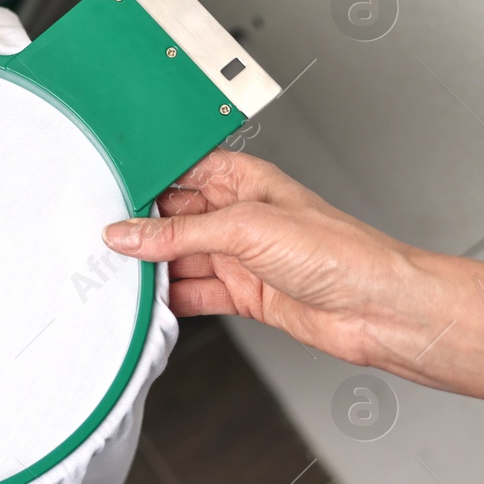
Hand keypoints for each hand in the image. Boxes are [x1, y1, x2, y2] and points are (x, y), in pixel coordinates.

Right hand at [101, 148, 434, 367]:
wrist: (380, 309)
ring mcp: (241, 256)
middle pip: (172, 219)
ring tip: (117, 274)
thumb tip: (129, 234)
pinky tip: (149, 301)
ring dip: (151, 269)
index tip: (106, 196)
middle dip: (139, 230)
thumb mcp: (247, 229)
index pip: (179, 173)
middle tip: (102, 241)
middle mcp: (239, 215)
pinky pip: (192, 292)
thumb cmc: (342, 252)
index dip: (143, 182)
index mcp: (243, 180)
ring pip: (178, 258)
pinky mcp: (243, 293)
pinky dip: (169, 299)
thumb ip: (180, 233)